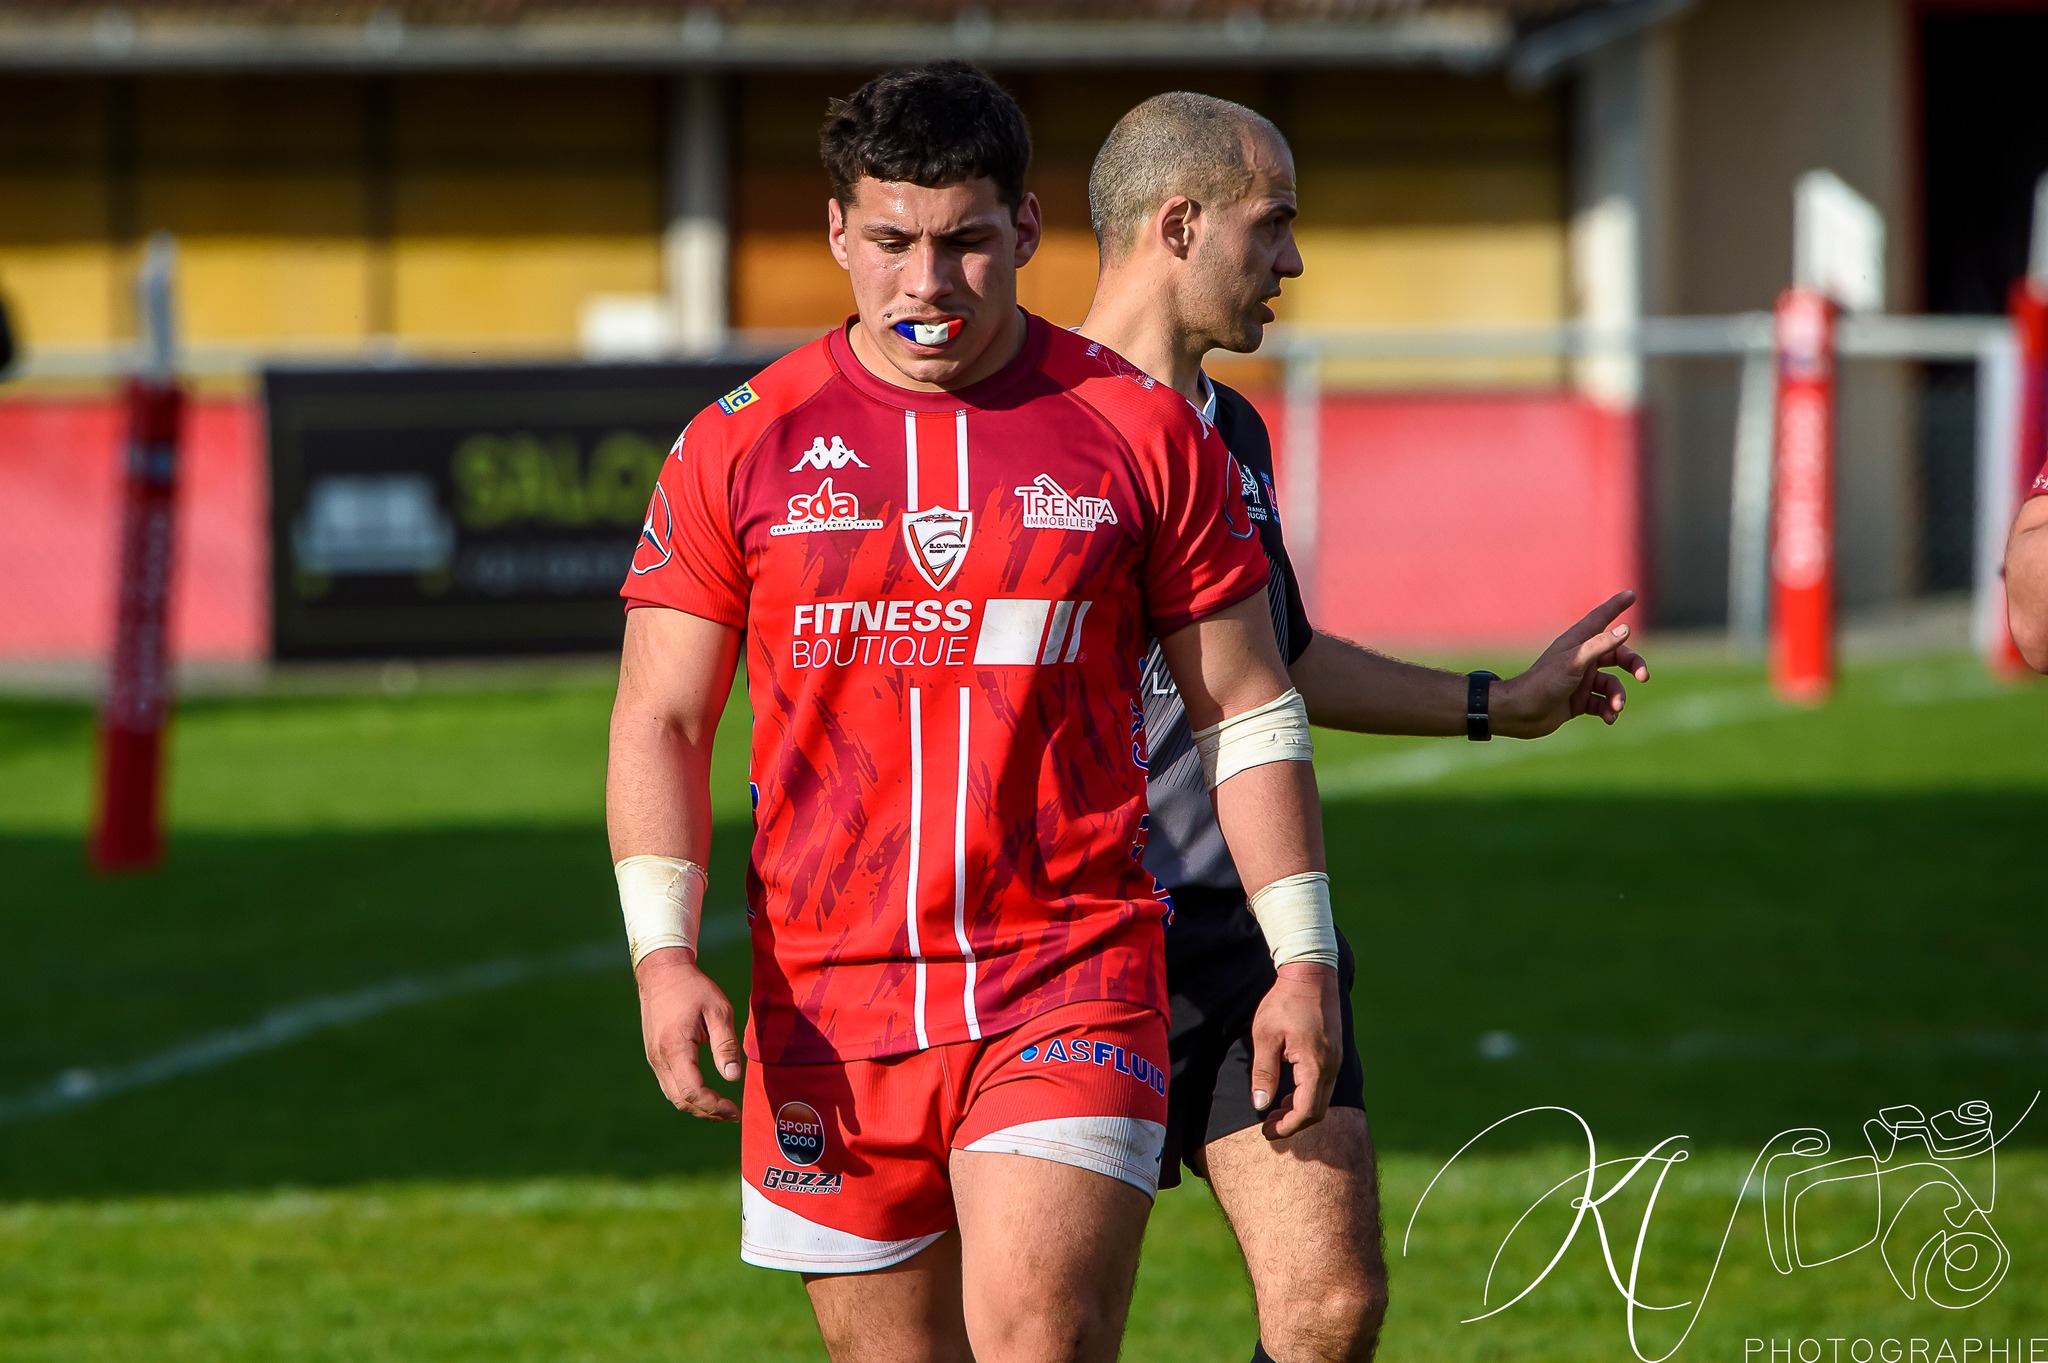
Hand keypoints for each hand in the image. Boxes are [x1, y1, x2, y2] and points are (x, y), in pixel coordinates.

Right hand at [635, 946, 743, 1121]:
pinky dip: (688, 1096)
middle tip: (733, 1114)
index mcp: (675, 1047)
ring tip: (722, 1109)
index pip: (692, 1091)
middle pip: (681, 1100)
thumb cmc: (694, 989)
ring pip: (673, 1096)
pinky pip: (669, 1085)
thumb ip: (725, 1045)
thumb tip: (732, 1077)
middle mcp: (659, 1058)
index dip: (714, 1106)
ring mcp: (653, 1058)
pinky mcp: (654, 1056)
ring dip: (698, 1107)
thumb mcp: (718, 1010)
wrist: (662, 972)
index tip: (735, 1110)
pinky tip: (706, 1094)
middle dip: (708, 1112)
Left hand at [1248, 961, 1341, 1139]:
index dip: (1286, 1127)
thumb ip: (1264, 1072)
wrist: (1311, 974)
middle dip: (1292, 1123)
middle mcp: (1332, 1066)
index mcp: (1316, 1064)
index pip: (1306, 1111)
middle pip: (1317, 1111)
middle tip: (1267, 1126)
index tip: (1266, 1132)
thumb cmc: (1284, 1002)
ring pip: (1321, 1099)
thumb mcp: (1265, 1035)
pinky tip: (1287, 1093)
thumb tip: (1261, 1105)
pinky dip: (1306, 1096)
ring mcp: (1336, 1060)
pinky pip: (1323, 1086)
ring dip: (1299, 1110)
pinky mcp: (1334, 1054)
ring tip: (1273, 1112)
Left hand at [1492, 590, 1650, 738]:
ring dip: (1618, 696)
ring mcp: (1581, 680)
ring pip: (1612, 684)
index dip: (1615, 606)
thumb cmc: (1543, 683)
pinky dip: (1608, 710)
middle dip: (1633, 664)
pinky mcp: (1579, 701)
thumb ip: (1600, 646)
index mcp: (1577, 643)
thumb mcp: (1574, 662)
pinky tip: (1609, 718)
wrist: (1520, 714)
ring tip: (1616, 708)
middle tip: (1643, 676)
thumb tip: (1626, 629)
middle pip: (1617, 656)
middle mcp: (1581, 659)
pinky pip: (1602, 703)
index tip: (1630, 594)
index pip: (1600, 618)